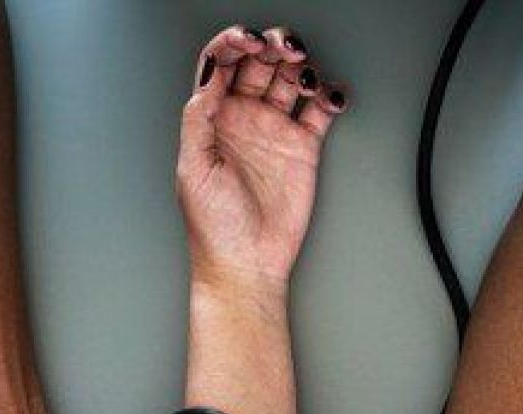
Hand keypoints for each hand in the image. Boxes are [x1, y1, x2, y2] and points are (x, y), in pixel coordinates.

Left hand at [178, 25, 349, 290]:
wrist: (247, 264)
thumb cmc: (214, 226)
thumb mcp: (193, 168)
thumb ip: (199, 118)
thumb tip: (210, 75)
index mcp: (212, 118)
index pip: (221, 63)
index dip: (233, 43)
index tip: (247, 40)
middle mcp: (243, 118)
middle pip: (259, 62)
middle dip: (271, 45)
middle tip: (284, 48)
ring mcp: (274, 130)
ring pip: (289, 78)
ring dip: (300, 65)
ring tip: (304, 76)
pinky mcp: (303, 147)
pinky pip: (319, 110)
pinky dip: (328, 95)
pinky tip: (329, 96)